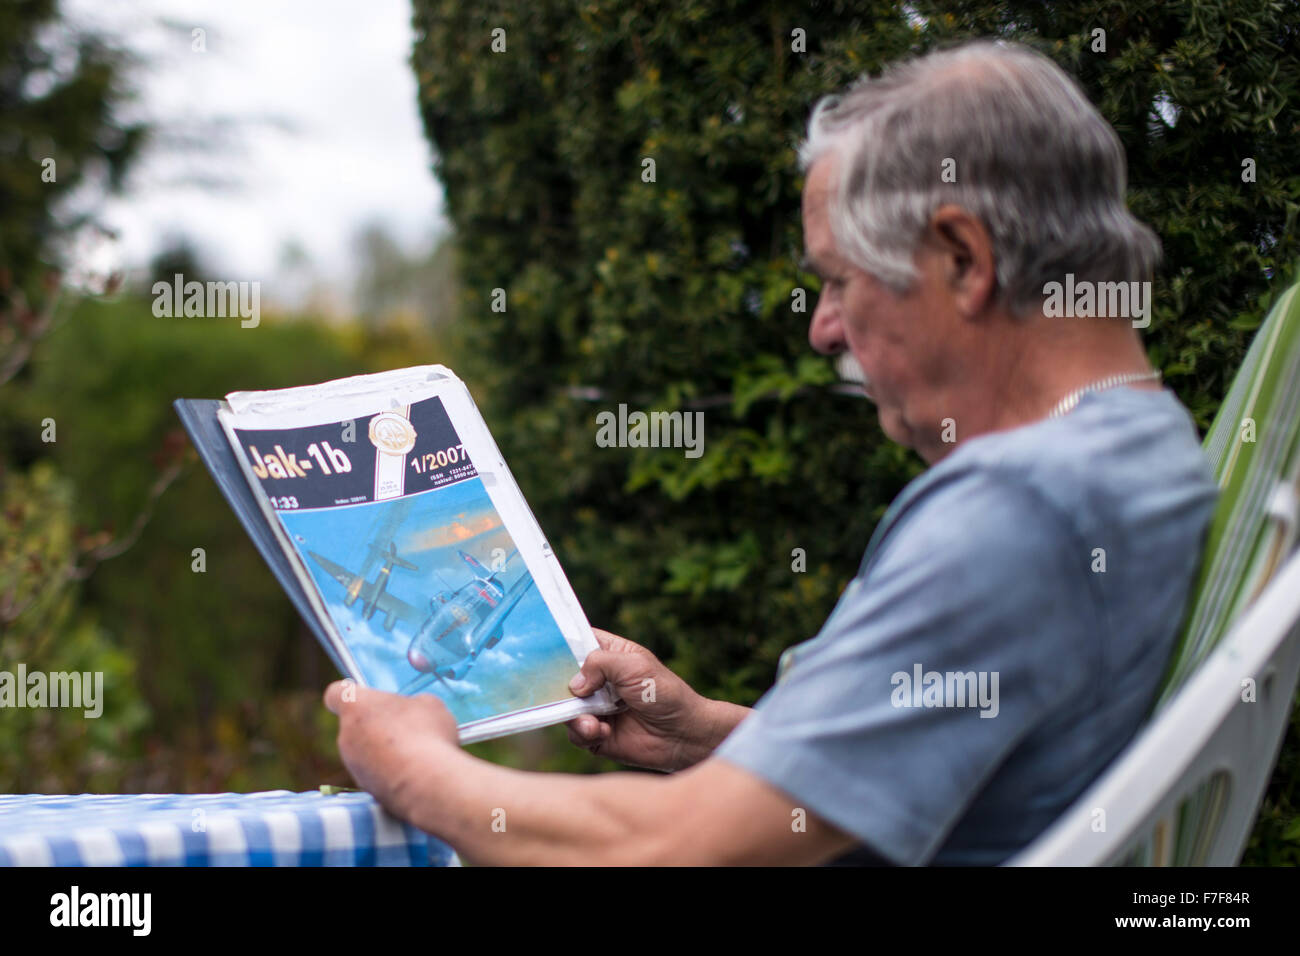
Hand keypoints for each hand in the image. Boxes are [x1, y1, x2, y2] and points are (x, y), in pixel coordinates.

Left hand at [323, 680, 459, 821]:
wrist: (426, 784)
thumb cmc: (425, 734)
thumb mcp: (429, 703)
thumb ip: (412, 704)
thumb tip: (413, 712)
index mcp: (355, 706)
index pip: (336, 693)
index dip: (349, 693)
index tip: (365, 697)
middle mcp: (346, 736)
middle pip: (355, 725)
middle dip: (377, 725)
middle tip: (406, 727)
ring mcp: (354, 766)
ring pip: (365, 752)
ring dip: (385, 751)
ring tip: (417, 753)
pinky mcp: (366, 790)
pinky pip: (377, 775)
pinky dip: (392, 773)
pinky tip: (416, 773)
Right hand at [565, 629, 749, 771]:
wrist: (682, 735)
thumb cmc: (664, 693)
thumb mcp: (633, 666)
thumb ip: (599, 663)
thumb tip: (573, 684)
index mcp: (609, 655)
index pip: (576, 643)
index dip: (559, 645)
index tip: (538, 649)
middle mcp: (598, 680)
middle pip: (562, 678)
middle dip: (559, 687)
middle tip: (567, 694)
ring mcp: (596, 707)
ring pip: (565, 708)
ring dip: (575, 716)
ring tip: (594, 722)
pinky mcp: (596, 734)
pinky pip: (575, 733)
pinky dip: (584, 733)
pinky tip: (603, 732)